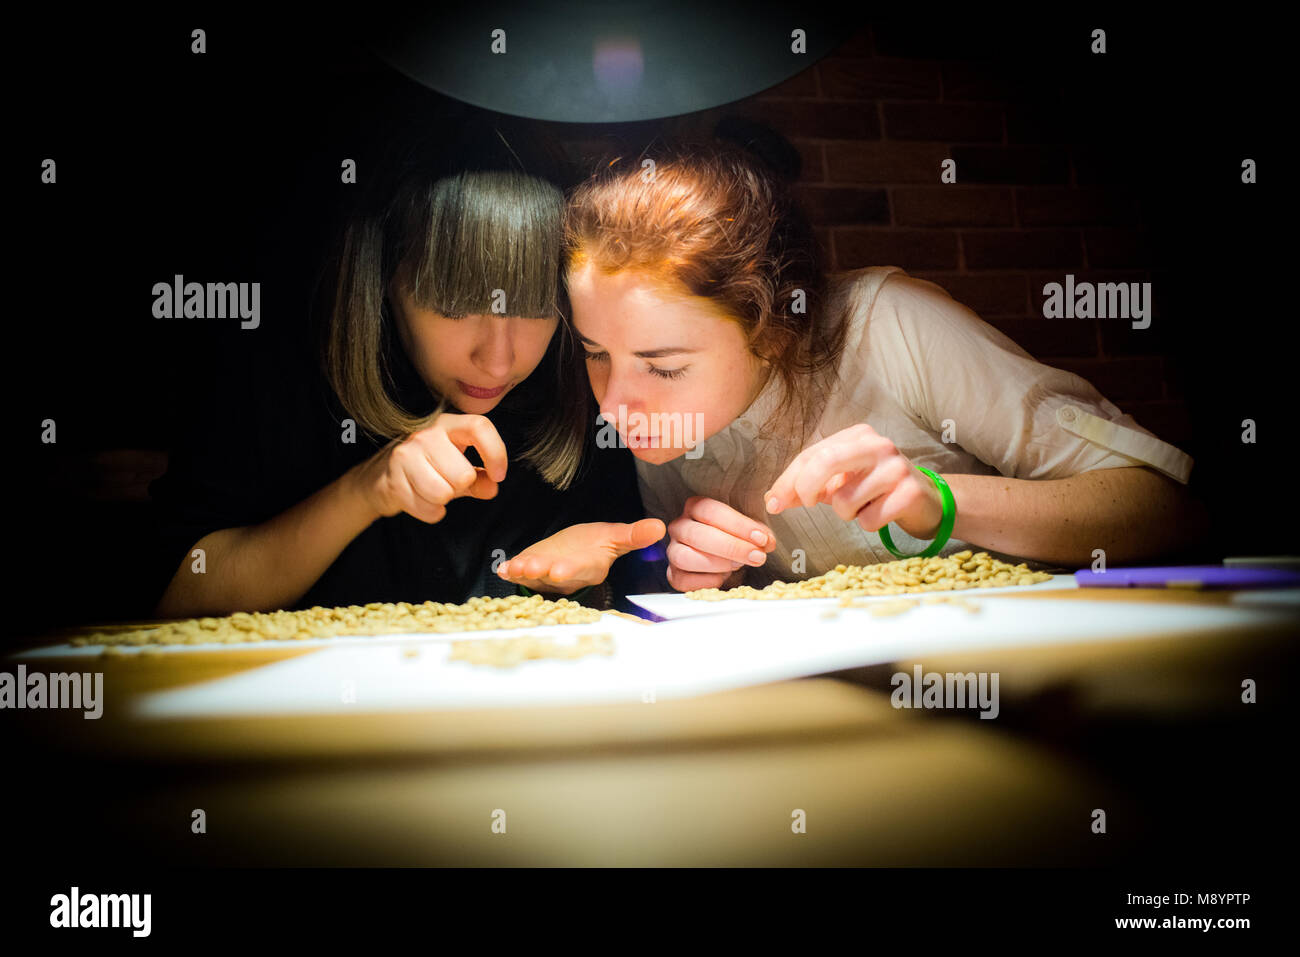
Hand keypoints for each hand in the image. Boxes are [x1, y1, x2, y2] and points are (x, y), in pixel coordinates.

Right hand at [351, 413, 507, 523]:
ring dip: (444, 500)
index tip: (498, 475)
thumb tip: (492, 486)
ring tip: (433, 490)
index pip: (479, 427)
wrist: (381, 476)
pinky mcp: (392, 479)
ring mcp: (406, 455)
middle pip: (463, 474)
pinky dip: (430, 512)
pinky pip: (427, 509)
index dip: (495, 453)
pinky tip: (420, 499)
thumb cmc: (428, 469)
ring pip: (444, 493)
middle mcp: (426, 434)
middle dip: (460, 487)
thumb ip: (481, 478)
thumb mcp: (459, 468)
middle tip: (448, 482)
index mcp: (448, 425)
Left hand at [496, 519, 666, 594]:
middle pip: (554, 575)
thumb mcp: (615, 537)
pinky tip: (503, 568)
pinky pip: (519, 572)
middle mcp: (567, 573)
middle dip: (543, 572)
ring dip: (524, 571)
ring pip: (535, 575)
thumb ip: (634, 534)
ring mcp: (546, 574)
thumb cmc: (594, 545)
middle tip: (531, 569)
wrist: (574, 552)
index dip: (571, 570)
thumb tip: (660, 527)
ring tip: (515, 567)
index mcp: (589, 565)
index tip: (560, 571)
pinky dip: (511, 570)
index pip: (581, 568)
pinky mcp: (530, 569)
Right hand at [665, 496, 775, 591]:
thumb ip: (758, 532)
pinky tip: (724, 577)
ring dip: (717, 564)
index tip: (760, 537)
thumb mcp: (749, 529)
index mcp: (695, 507)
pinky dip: (707, 581)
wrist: (725, 558)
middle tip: (756, 556)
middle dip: (731, 547)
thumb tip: (766, 541)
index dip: (737, 525)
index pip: (710, 511)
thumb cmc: (735, 537)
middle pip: (697, 535)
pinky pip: (683, 581)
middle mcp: (680, 527)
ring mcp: (673, 551)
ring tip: (739, 566)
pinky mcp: (674, 574)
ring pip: (685, 557)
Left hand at [764, 424, 941, 536]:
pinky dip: (867, 523)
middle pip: (825, 462)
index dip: (788, 480)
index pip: (812, 454)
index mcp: (857, 435)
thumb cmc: (875, 488)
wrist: (926, 500)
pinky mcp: (910, 493)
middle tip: (809, 504)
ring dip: (846, 513)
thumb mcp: (840, 480)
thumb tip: (773, 499)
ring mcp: (896, 468)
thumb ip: (807, 485)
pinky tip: (881, 512)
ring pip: (845, 501)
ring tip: (863, 506)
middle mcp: (877, 445)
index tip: (774, 503)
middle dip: (806, 488)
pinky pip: (868, 520)